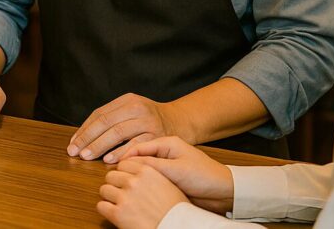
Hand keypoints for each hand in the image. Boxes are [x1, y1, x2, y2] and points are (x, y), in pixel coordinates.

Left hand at [68, 93, 190, 161]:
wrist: (181, 121)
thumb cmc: (151, 119)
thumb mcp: (133, 110)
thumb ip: (113, 118)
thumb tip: (83, 136)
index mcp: (127, 100)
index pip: (100, 114)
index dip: (84, 129)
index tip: (73, 143)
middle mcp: (137, 108)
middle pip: (106, 122)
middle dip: (88, 138)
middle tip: (75, 152)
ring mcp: (148, 121)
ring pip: (118, 132)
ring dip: (100, 145)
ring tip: (87, 156)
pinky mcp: (157, 136)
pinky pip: (135, 145)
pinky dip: (121, 152)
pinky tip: (109, 160)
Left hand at [97, 161, 188, 228]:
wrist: (177, 226)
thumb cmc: (177, 209)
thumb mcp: (168, 183)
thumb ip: (152, 174)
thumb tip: (140, 172)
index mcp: (146, 171)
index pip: (123, 164)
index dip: (123, 173)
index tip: (125, 180)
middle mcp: (133, 182)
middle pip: (111, 176)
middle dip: (114, 184)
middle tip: (120, 193)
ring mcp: (124, 198)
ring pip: (104, 190)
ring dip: (109, 197)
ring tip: (117, 203)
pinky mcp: (118, 214)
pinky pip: (101, 206)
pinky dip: (106, 209)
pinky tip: (114, 213)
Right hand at [115, 137, 233, 214]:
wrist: (223, 191)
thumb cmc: (204, 176)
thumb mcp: (176, 170)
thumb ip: (152, 166)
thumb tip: (127, 164)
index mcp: (167, 142)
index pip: (138, 145)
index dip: (123, 155)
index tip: (111, 164)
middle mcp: (165, 151)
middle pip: (138, 154)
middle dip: (124, 162)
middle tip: (110, 173)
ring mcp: (166, 163)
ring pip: (142, 166)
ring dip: (132, 172)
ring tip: (118, 180)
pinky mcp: (168, 176)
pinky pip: (150, 176)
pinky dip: (140, 180)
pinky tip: (133, 186)